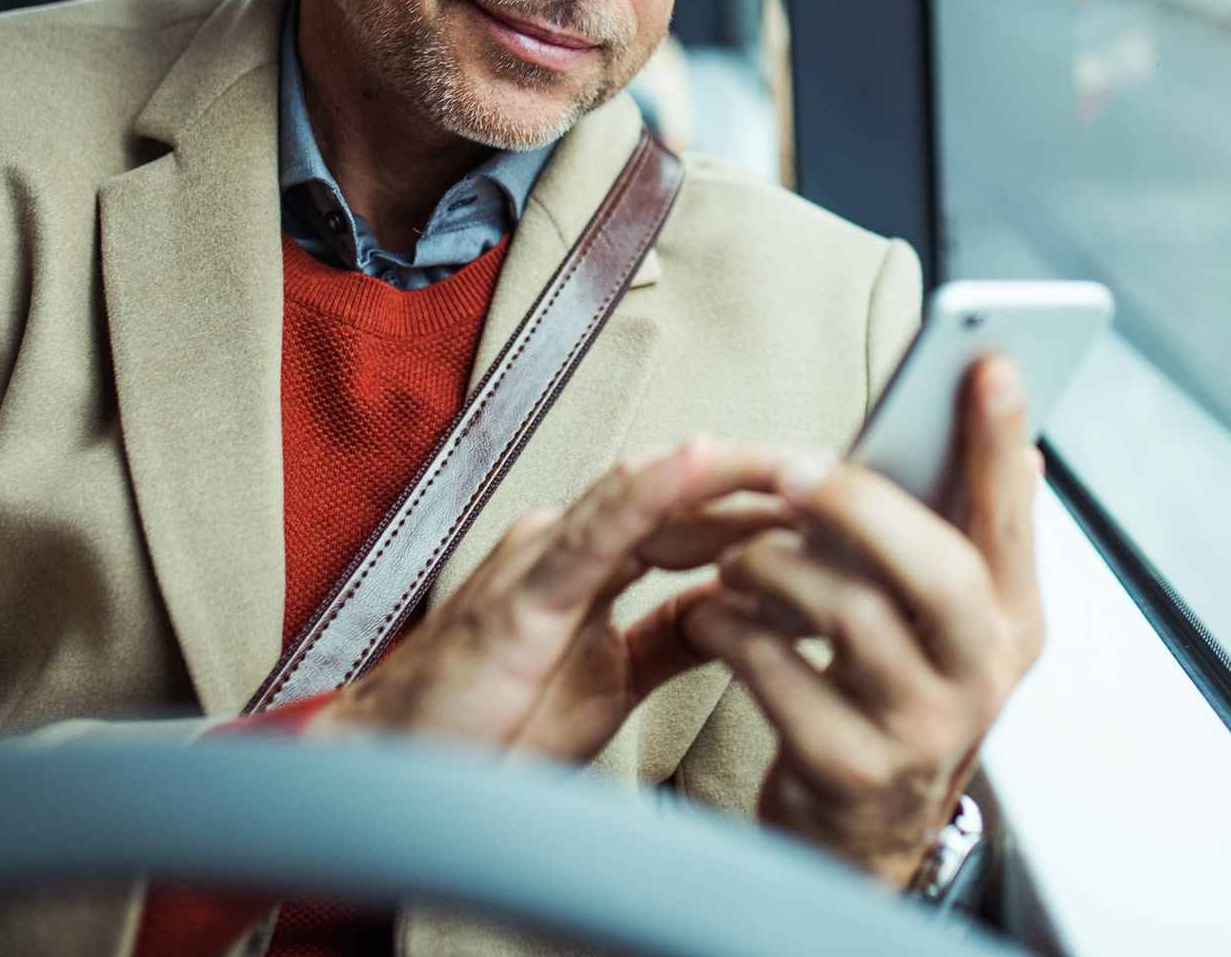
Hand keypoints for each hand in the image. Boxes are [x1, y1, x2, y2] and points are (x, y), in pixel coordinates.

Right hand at [311, 437, 793, 760]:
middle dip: (760, 481)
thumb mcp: (610, 681)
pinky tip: (699, 462)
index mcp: (589, 561)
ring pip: (649, 494)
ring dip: (727, 471)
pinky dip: (651, 490)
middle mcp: (569, 543)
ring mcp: (544, 558)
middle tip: (835, 472)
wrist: (395, 772)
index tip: (830, 504)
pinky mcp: (523, 593)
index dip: (760, 507)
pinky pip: (597, 531)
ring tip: (794, 458)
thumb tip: (742, 610)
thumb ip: (670, 638)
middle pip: (682, 495)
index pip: (693, 517)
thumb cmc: (485, 725)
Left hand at [683, 356, 1045, 884]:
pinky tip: (714, 612)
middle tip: (792, 467)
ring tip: (739, 554)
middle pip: (939, 569)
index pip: (1015, 519)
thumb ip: (964, 541)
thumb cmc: (893, 699)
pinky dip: (733, 627)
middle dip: (860, 502)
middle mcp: (982, 678)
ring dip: (775, 564)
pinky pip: (778, 671)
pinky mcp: (846, 767)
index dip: (1001, 442)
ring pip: (850, 613)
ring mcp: (919, 729)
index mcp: (1013, 625)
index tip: (988, 364)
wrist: (857, 840)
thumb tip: (1018, 449)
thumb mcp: (945, 629)